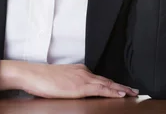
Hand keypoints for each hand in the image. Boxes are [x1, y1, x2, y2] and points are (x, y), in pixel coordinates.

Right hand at [20, 63, 138, 98]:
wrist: (32, 74)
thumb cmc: (41, 79)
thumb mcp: (59, 81)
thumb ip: (69, 85)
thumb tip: (72, 91)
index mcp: (78, 71)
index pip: (99, 79)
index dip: (112, 84)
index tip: (122, 87)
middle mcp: (83, 72)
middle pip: (106, 80)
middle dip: (121, 86)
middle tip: (134, 90)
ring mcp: (82, 78)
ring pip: (107, 84)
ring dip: (121, 89)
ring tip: (132, 93)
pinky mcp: (80, 86)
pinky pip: (100, 89)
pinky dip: (112, 91)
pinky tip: (120, 94)